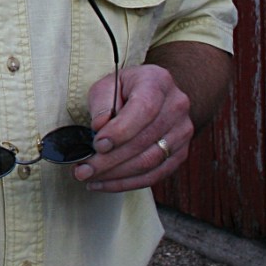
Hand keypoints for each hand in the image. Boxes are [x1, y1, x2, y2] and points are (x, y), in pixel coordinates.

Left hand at [72, 64, 192, 191]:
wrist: (155, 94)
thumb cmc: (126, 89)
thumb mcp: (108, 84)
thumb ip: (102, 103)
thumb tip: (100, 127)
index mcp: (158, 82)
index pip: (144, 110)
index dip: (120, 131)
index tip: (97, 144)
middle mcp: (176, 106)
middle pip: (144, 141)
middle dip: (109, 160)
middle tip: (83, 169)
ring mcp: (182, 132)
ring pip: (149, 163)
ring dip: (115, 175)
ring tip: (90, 177)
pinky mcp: (180, 154)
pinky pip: (154, 176)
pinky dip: (127, 183)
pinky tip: (105, 183)